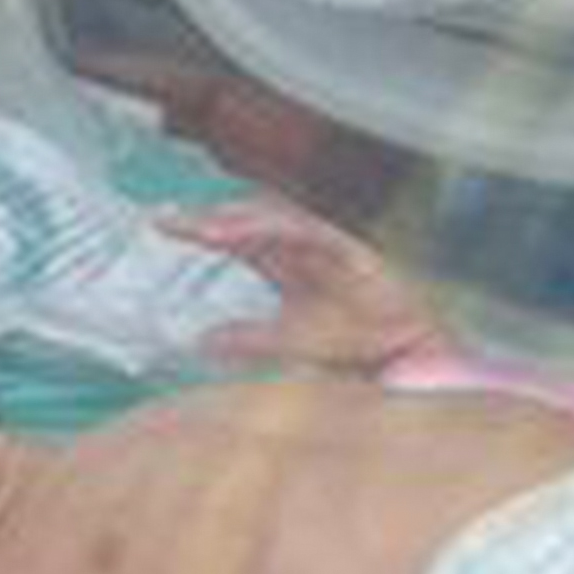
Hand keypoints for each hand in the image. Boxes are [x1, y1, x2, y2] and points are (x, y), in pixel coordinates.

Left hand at [169, 194, 439, 363]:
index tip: (163, 222)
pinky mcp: (355, 252)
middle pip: (253, 218)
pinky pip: (315, 230)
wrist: (409, 357)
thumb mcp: (290, 343)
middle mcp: (307, 247)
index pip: (238, 235)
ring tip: (207, 227)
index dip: (202, 226)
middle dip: (214, 216)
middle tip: (173, 219)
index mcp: (290, 262)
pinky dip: (284, 227)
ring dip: (242, 218)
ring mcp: (331, 245)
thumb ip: (249, 340)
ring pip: (280, 217)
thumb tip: (202, 343)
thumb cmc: (357, 346)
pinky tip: (258, 231)